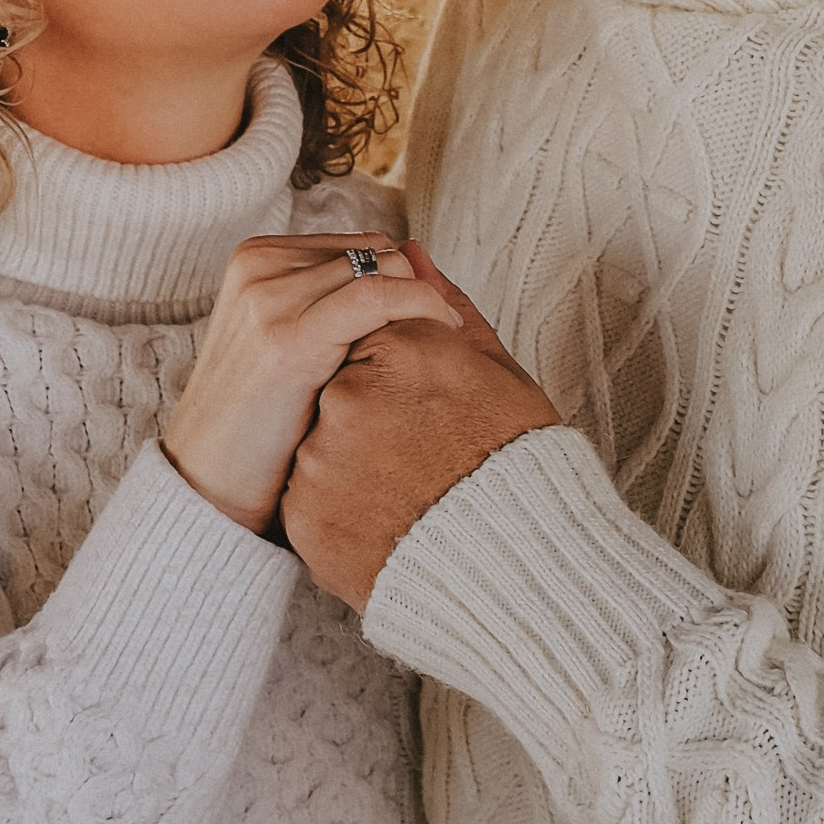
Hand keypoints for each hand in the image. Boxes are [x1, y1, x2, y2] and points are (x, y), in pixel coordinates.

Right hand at [164, 236, 460, 534]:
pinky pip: (378, 296)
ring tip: (437, 354)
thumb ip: (336, 297)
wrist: (208, 482)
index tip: (433, 323)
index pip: (363, 244)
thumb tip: (418, 252)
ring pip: (384, 268)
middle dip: (414, 292)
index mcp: (257, 257)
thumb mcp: (289, 341)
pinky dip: (421, 307)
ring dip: (421, 305)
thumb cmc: (259, 422)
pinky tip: (445, 336)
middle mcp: (260, 267)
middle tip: (440, 341)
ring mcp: (270, 298)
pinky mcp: (290, 336)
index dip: (404, 283)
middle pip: (377, 251)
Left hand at [281, 246, 558, 610]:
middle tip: (417, 447)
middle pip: (339, 381)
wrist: (514, 572)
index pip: (372, 332)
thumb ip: (444, 305)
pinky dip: (339, 498)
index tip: (427, 402)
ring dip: (352, 453)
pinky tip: (385, 514)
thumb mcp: (493, 373)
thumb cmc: (517, 466)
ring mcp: (320, 457)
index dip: (402, 371)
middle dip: (368, 405)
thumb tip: (415, 251)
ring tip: (405, 487)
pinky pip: (310, 489)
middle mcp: (347, 396)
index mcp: (397, 353)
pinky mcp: (306, 512)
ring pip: (320, 436)